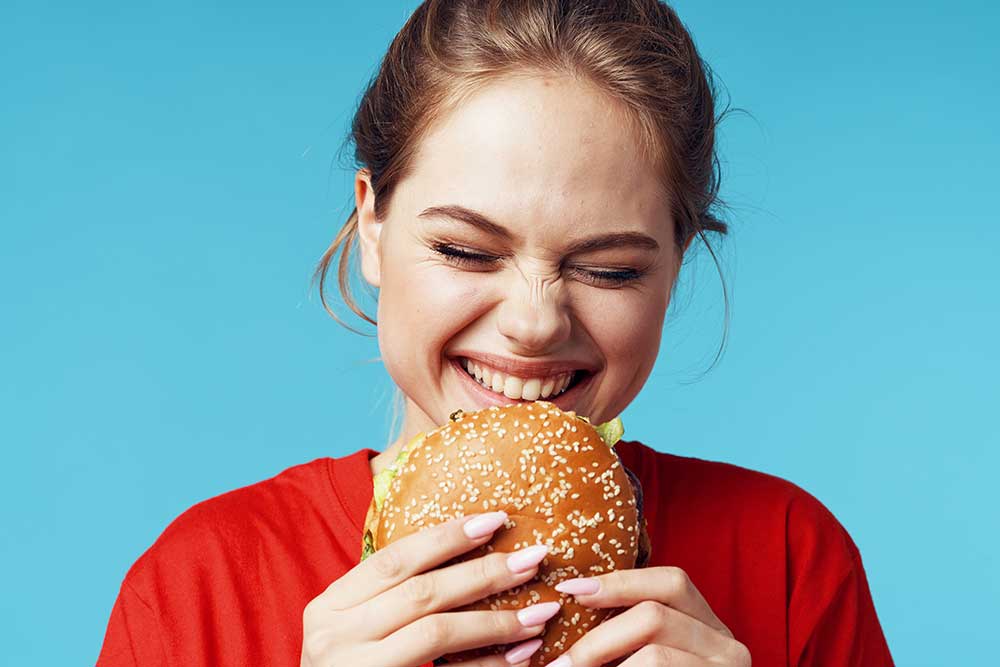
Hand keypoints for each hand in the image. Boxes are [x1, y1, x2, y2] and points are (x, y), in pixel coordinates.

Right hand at [301, 511, 561, 666]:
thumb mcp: (355, 628)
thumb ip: (390, 597)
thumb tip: (465, 551)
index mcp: (331, 605)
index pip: (395, 558)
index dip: (446, 536)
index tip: (494, 520)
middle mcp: (336, 633)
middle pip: (422, 592)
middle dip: (483, 573)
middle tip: (533, 559)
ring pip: (436, 631)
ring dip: (495, 621)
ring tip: (540, 612)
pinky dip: (488, 665)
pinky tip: (521, 657)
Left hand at [546, 566, 750, 666]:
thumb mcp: (643, 653)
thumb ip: (625, 631)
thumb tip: (566, 599)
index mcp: (707, 624)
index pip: (671, 582)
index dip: (619, 581)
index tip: (569, 590)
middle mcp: (727, 646)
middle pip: (655, 617)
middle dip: (598, 639)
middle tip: (562, 665)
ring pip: (655, 657)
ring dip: (604, 666)